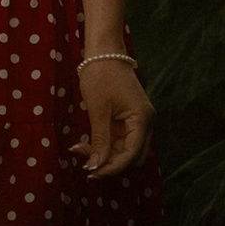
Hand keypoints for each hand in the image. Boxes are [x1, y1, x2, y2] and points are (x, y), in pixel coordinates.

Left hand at [73, 53, 153, 178]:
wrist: (103, 52)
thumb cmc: (101, 76)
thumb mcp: (98, 111)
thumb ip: (99, 141)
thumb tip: (95, 167)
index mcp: (142, 120)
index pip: (132, 155)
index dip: (112, 168)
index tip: (91, 173)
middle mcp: (145, 123)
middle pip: (132, 158)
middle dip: (110, 165)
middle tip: (86, 166)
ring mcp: (137, 122)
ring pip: (124, 151)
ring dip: (105, 156)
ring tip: (80, 151)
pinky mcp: (127, 120)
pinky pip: (118, 141)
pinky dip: (103, 146)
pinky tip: (84, 145)